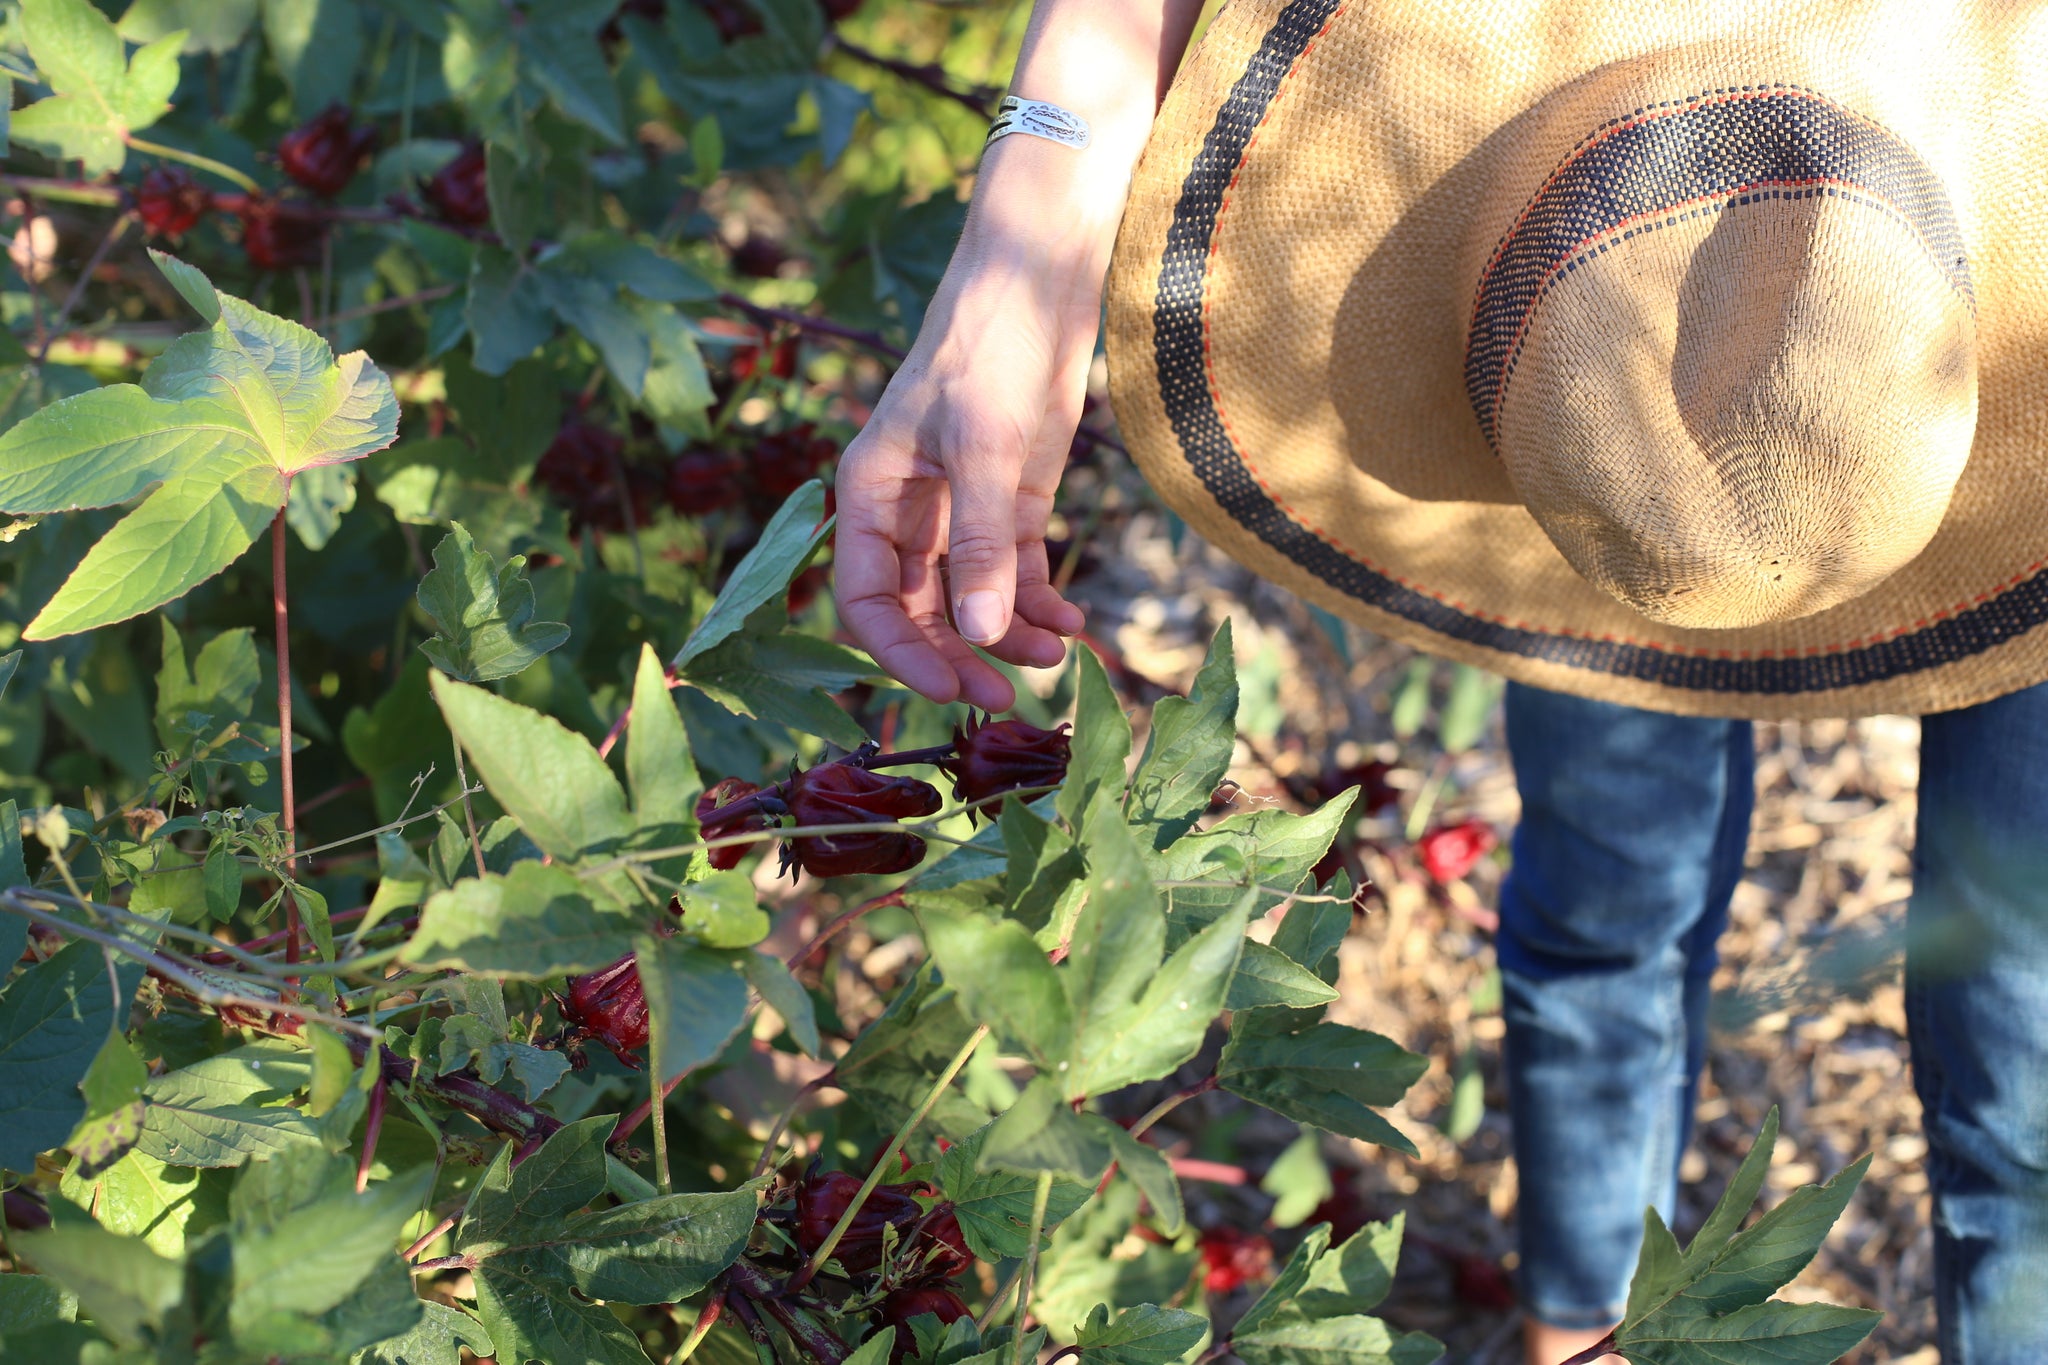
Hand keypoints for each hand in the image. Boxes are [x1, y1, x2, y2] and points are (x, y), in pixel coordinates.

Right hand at [835, 269, 1090, 713]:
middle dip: (961, 655)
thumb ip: (981, 541)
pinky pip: (1015, 573)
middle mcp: (907, 511)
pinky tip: (1072, 625)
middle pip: (920, 610)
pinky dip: (1040, 604)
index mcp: (870, 493)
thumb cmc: (989, 347)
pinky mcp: (1009, 503)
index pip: (867, 596)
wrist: (1039, 284)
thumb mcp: (984, 443)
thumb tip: (984, 634)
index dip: (900, 651)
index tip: (949, 688)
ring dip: (1008, 636)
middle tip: (1007, 697)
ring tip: (1055, 657)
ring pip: (972, 599)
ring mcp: (960, 510)